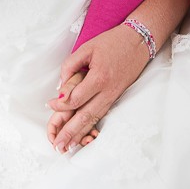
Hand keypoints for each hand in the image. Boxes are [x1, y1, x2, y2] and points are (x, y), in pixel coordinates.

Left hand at [46, 23, 149, 151]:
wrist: (139, 41)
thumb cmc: (113, 42)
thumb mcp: (88, 48)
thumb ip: (71, 65)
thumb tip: (61, 86)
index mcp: (99, 78)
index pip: (76, 98)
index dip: (60, 104)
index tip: (50, 104)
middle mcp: (107, 91)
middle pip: (85, 116)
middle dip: (70, 132)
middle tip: (57, 145)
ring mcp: (113, 96)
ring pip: (94, 119)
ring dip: (80, 135)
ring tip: (68, 147)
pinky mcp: (116, 97)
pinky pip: (101, 115)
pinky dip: (91, 127)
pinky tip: (84, 136)